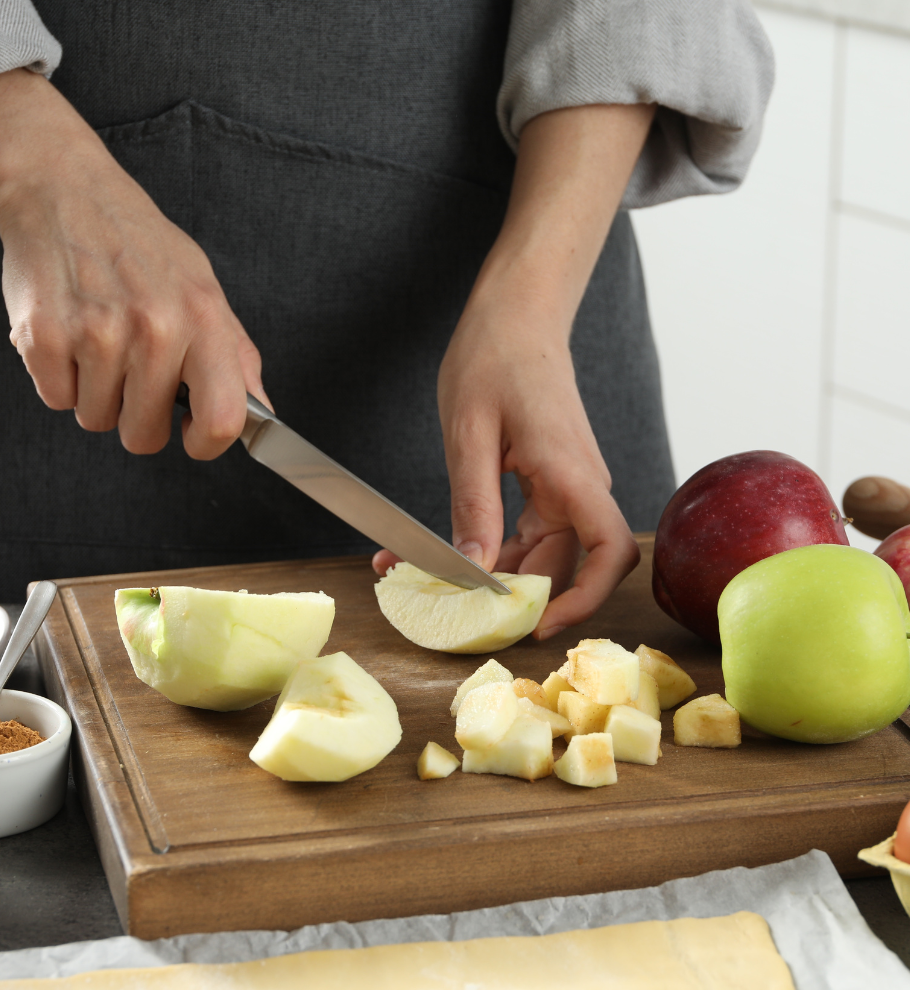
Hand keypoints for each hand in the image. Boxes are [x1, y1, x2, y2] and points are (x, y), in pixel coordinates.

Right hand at [0, 68, 267, 457]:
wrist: (64, 190)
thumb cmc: (139, 245)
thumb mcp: (204, 289)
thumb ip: (237, 357)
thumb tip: (262, 414)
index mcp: (202, 320)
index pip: (223, 421)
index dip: (206, 444)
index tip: (190, 434)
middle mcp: (154, 329)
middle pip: (144, 436)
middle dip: (136, 415)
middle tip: (130, 367)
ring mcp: (96, 333)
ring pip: (96, 419)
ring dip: (95, 392)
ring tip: (97, 340)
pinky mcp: (43, 336)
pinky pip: (56, 398)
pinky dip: (59, 377)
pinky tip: (69, 334)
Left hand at [436, 284, 639, 637]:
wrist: (516, 313)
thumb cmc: (494, 355)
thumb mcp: (469, 434)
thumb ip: (474, 505)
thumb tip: (475, 567)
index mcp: (570, 471)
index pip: (610, 551)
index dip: (585, 599)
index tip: (540, 624)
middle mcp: (579, 484)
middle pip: (566, 564)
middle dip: (515, 596)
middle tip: (457, 614)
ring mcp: (567, 484)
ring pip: (542, 551)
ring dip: (495, 573)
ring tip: (431, 582)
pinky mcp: (549, 480)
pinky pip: (529, 529)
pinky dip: (492, 547)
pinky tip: (446, 552)